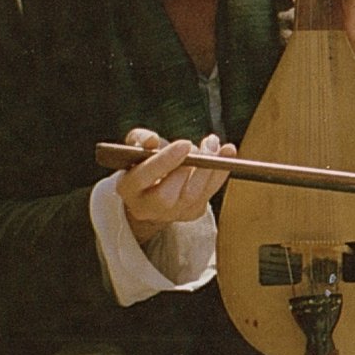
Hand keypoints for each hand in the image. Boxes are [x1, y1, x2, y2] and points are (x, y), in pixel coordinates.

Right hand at [118, 127, 229, 243]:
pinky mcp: (191, 213)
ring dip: (209, 167)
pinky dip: (221, 172)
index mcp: (127, 188)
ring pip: (192, 196)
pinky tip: (227, 152)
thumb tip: (152, 140)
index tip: (185, 143)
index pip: (143, 177)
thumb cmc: (145, 161)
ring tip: (213, 142)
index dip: (164, 161)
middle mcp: (146, 208)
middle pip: (167, 195)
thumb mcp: (137, 147)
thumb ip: (140, 139)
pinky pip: (209, 194)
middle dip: (190, 168)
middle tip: (206, 143)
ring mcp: (170, 214)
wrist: (154, 187)